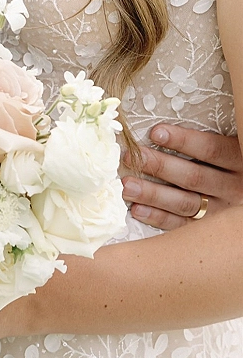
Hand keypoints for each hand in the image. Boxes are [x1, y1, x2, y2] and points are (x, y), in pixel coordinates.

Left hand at [121, 125, 242, 229]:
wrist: (240, 204)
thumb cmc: (226, 167)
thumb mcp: (226, 151)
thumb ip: (207, 143)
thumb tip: (161, 129)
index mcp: (238, 162)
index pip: (211, 150)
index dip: (183, 141)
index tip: (155, 133)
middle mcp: (233, 188)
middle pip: (193, 177)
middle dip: (159, 166)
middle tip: (130, 157)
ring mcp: (220, 211)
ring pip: (184, 203)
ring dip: (152, 194)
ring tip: (127, 185)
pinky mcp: (207, 229)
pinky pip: (181, 225)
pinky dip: (157, 217)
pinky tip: (137, 209)